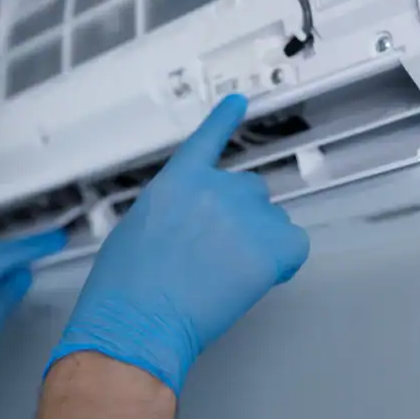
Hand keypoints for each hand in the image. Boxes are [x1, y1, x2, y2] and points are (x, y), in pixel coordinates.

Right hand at [46, 94, 309, 394]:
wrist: (138, 317)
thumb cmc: (125, 284)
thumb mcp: (137, 226)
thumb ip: (171, 210)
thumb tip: (188, 222)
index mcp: (179, 181)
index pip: (208, 140)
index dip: (225, 120)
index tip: (238, 102)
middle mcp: (217, 188)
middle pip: (248, 190)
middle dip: (238, 217)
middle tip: (216, 255)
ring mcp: (246, 216)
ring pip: (271, 220)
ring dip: (259, 240)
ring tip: (227, 275)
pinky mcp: (270, 248)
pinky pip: (294, 245)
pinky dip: (283, 261)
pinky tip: (260, 277)